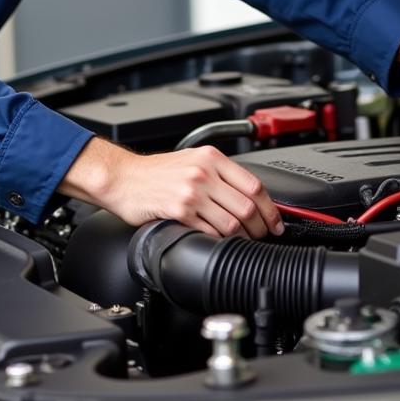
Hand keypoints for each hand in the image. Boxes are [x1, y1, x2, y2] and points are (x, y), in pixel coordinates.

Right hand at [59, 137, 283, 237]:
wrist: (123, 178)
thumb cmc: (156, 172)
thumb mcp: (192, 160)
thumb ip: (220, 173)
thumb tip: (250, 196)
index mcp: (212, 157)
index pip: (254, 185)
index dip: (271, 209)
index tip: (276, 222)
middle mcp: (204, 172)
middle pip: (247, 207)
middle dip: (261, 228)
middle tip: (263, 236)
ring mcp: (192, 192)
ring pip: (232, 223)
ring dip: (243, 238)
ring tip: (243, 242)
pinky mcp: (179, 211)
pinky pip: (210, 232)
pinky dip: (220, 241)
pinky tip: (220, 243)